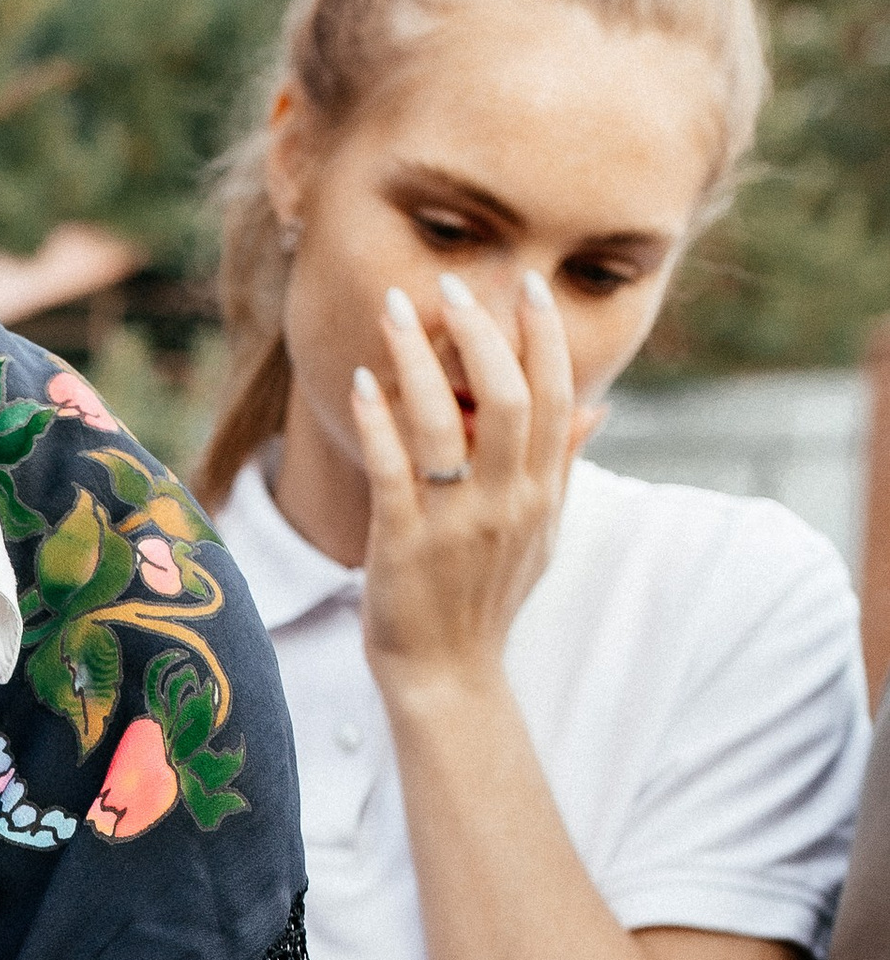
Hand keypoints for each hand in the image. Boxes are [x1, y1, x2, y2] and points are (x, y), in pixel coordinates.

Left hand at [351, 270, 597, 705]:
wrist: (450, 675)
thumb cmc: (489, 597)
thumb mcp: (542, 532)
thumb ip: (562, 465)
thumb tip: (598, 408)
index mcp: (542, 492)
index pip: (555, 395)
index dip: (543, 335)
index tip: (526, 284)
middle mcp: (506, 502)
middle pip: (506, 397)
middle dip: (482, 332)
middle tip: (454, 286)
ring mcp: (455, 524)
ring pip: (446, 423)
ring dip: (419, 358)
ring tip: (397, 309)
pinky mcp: (404, 545)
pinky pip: (391, 470)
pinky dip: (378, 421)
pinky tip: (362, 382)